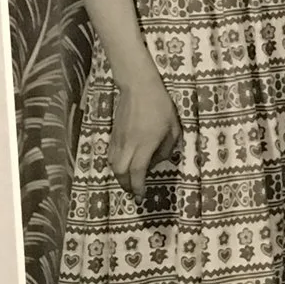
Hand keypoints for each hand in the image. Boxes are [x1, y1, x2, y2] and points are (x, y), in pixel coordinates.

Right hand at [109, 71, 180, 200]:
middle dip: (126, 185)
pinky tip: (123, 165)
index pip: (137, 171)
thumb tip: (159, 160)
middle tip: (134, 192)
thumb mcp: (173, 127)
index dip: (138, 186)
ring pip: (113, 164)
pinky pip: (111, 155)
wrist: (138, 87)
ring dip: (119, 176)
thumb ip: (168, 147)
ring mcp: (118, 139)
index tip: (141, 196)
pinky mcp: (113, 134)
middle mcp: (128, 144)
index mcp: (145, 144)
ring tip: (128, 181)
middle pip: (120, 172)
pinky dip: (115, 164)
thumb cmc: (160, 106)